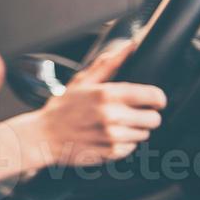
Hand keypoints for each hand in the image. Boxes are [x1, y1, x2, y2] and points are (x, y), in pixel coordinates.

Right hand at [16, 41, 167, 167]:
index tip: (151, 99)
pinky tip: (107, 136)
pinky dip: (124, 143)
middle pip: (154, 118)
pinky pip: (132, 147)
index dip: (156, 98)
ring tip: (114, 125)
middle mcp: (112, 116)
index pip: (154, 96)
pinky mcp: (112, 153)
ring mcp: (113, 137)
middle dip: (146, 114)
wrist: (43, 137)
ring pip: (144, 133)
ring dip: (134, 129)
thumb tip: (130, 46)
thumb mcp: (81, 82)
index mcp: (107, 95)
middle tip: (130, 112)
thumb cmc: (62, 108)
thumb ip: (108, 64)